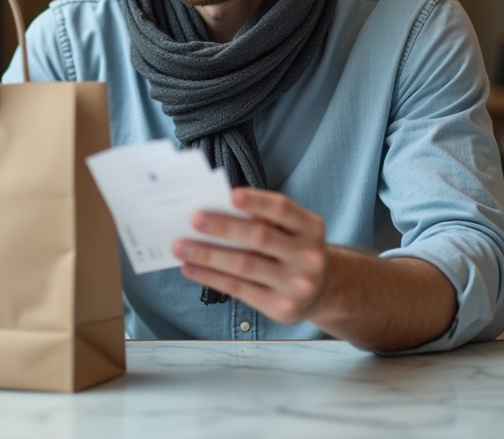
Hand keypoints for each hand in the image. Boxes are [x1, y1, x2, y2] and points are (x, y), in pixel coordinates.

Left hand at [172, 188, 327, 323]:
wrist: (322, 290)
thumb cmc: (295, 250)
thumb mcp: (293, 230)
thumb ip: (266, 220)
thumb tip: (216, 211)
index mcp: (311, 228)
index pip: (283, 210)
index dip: (257, 201)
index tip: (231, 195)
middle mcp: (308, 256)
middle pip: (260, 238)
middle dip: (224, 228)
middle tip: (195, 220)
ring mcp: (296, 285)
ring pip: (244, 266)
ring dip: (208, 255)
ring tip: (181, 246)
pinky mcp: (280, 307)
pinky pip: (238, 289)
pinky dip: (210, 277)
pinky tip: (191, 268)